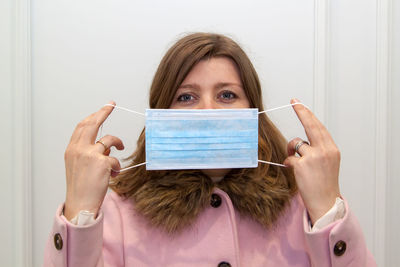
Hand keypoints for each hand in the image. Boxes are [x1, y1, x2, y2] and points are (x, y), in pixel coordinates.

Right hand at [64, 101, 123, 219]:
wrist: (80, 204)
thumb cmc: (81, 187)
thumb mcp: (79, 165)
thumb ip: (89, 152)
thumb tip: (106, 145)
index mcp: (72, 149)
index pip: (82, 126)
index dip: (93, 116)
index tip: (101, 109)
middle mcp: (79, 149)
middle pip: (92, 123)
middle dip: (103, 112)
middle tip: (111, 105)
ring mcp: (90, 154)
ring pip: (109, 140)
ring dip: (118, 143)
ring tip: (119, 151)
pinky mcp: (102, 162)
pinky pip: (115, 159)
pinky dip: (117, 166)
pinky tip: (114, 174)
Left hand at [283, 99, 340, 223]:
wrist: (325, 202)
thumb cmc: (324, 183)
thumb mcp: (327, 163)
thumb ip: (318, 149)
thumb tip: (301, 140)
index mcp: (332, 149)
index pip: (319, 127)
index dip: (308, 114)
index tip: (300, 104)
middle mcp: (325, 150)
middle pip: (310, 125)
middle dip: (301, 112)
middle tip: (294, 102)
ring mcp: (313, 157)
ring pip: (296, 143)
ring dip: (291, 150)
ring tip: (296, 163)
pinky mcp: (302, 165)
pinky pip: (289, 158)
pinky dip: (289, 163)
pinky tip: (294, 171)